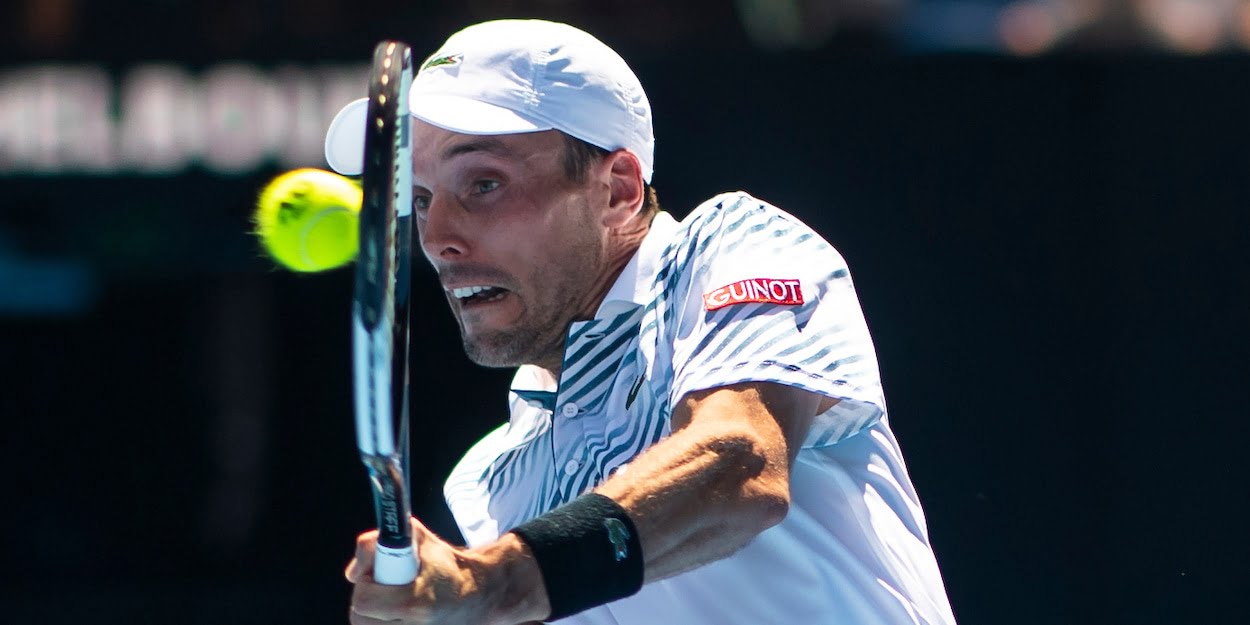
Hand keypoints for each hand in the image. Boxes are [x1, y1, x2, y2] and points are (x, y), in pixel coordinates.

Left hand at [346, 517, 548, 624]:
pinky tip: (397, 613)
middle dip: (366, 601)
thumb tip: (352, 571)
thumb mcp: (418, 540)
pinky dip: (385, 621)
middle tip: (381, 589)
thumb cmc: (447, 566)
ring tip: (390, 601)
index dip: (364, 586)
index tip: (374, 575)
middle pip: (361, 619)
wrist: (479, 593)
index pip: (364, 602)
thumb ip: (379, 543)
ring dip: (374, 615)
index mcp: (415, 603)